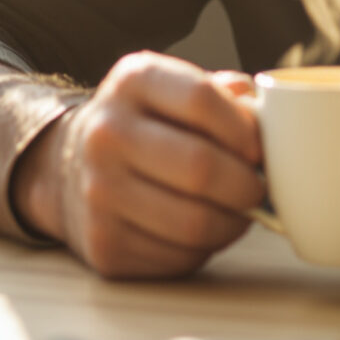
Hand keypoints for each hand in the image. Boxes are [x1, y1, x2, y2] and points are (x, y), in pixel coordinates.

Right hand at [14, 51, 264, 279]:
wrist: (70, 167)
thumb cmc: (147, 126)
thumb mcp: (174, 90)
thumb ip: (225, 95)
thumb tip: (269, 119)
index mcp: (132, 82)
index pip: (202, 100)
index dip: (246, 129)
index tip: (259, 148)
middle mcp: (106, 134)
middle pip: (201, 167)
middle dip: (247, 184)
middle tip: (258, 188)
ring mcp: (99, 193)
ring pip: (195, 223)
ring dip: (234, 223)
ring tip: (238, 211)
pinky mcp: (104, 244)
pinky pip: (178, 257)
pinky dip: (205, 248)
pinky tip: (204, 230)